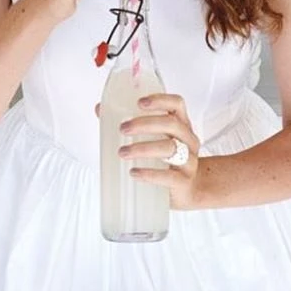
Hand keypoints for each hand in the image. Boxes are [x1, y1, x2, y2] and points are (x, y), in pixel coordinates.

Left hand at [115, 93, 203, 210]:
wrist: (187, 190)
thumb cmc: (167, 160)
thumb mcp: (154, 139)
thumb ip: (130, 125)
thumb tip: (101, 110)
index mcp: (181, 125)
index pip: (177, 104)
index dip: (160, 100)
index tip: (139, 103)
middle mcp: (188, 140)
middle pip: (171, 124)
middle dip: (144, 124)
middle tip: (123, 129)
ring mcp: (189, 161)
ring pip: (170, 149)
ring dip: (143, 148)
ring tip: (123, 152)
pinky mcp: (184, 181)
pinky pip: (169, 176)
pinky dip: (149, 174)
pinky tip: (134, 172)